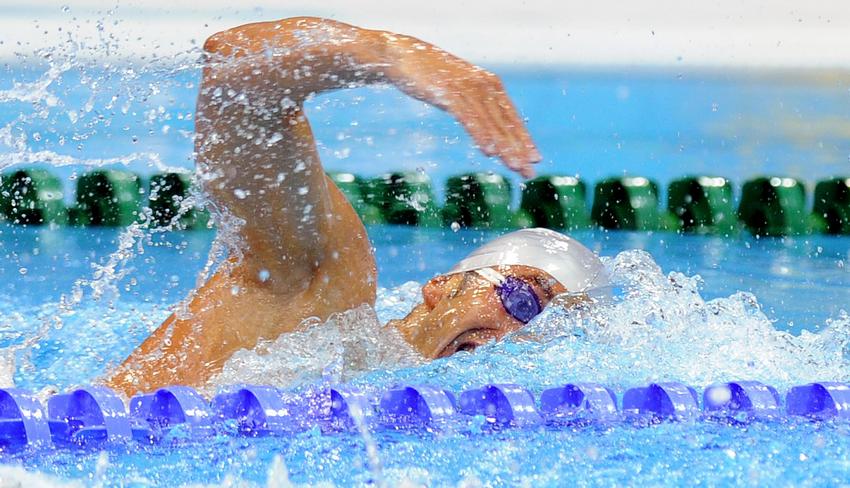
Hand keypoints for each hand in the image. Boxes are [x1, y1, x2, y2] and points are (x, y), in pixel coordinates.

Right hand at [383, 37, 541, 176]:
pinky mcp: (449, 93)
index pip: (511, 117)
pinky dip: (480, 134)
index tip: (535, 159)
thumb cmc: (430, 74)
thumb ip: (474, 104)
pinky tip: (488, 151)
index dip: (524, 139)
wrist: (402, 55)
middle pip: (505, 123)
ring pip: (490, 123)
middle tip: (529, 172)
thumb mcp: (458, 90)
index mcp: (489, 85)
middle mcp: (483, 85)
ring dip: (504, 147)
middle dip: (518, 150)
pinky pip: (469, 118)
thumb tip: (485, 127)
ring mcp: (467, 88)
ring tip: (514, 166)